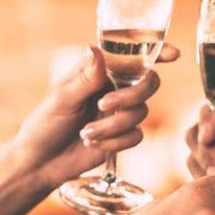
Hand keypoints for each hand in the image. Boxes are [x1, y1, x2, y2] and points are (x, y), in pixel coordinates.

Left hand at [11, 44, 179, 191]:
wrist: (41, 162)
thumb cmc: (45, 124)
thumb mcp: (61, 99)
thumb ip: (84, 78)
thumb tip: (97, 51)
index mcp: (98, 72)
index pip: (130, 56)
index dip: (155, 52)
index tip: (173, 54)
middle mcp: (113, 89)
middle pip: (147, 83)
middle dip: (131, 96)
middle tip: (104, 106)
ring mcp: (119, 113)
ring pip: (140, 113)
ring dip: (113, 126)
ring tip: (86, 134)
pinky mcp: (122, 136)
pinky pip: (136, 136)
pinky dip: (115, 142)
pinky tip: (92, 144)